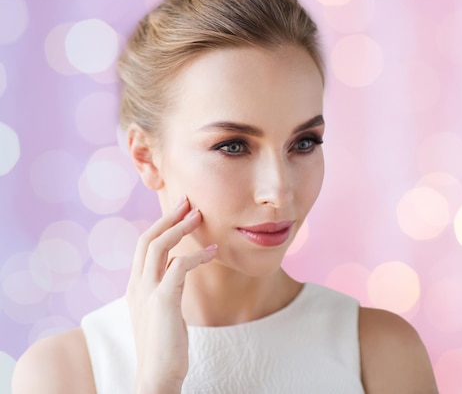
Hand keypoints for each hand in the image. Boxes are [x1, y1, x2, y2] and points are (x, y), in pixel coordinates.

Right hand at [125, 197, 216, 393]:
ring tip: (200, 216)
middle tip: (188, 201)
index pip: (143, 246)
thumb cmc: (164, 346)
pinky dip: (197, 255)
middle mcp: (136, 285)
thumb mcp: (161, 311)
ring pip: (158, 246)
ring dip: (180, 227)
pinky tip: (213, 252)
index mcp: (135, 286)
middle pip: (147, 238)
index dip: (160, 225)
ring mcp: (147, 292)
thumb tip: (177, 269)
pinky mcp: (163, 301)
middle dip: (168, 217)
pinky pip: (179, 266)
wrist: (156, 375)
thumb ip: (165, 288)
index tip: (179, 212)